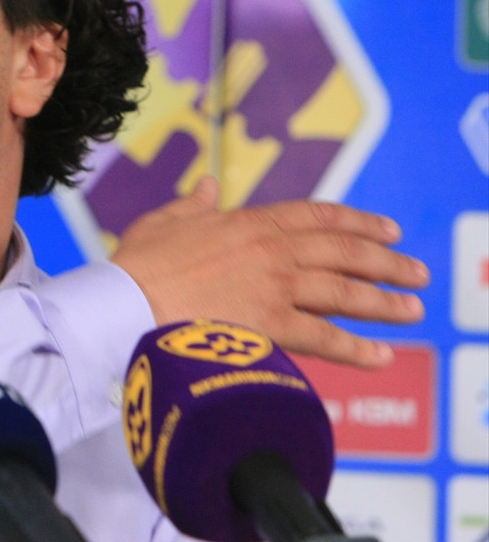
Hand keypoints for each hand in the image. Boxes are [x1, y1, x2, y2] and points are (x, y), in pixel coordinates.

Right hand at [111, 175, 428, 368]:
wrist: (125, 305)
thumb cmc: (136, 266)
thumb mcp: (163, 223)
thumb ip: (192, 205)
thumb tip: (207, 185)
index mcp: (248, 222)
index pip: (317, 216)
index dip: (358, 222)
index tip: (387, 229)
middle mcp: (271, 251)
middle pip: (343, 253)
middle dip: (386, 262)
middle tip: (416, 272)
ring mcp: (273, 288)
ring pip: (344, 292)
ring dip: (384, 303)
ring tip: (411, 311)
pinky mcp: (269, 327)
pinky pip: (323, 339)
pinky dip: (356, 349)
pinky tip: (381, 357)